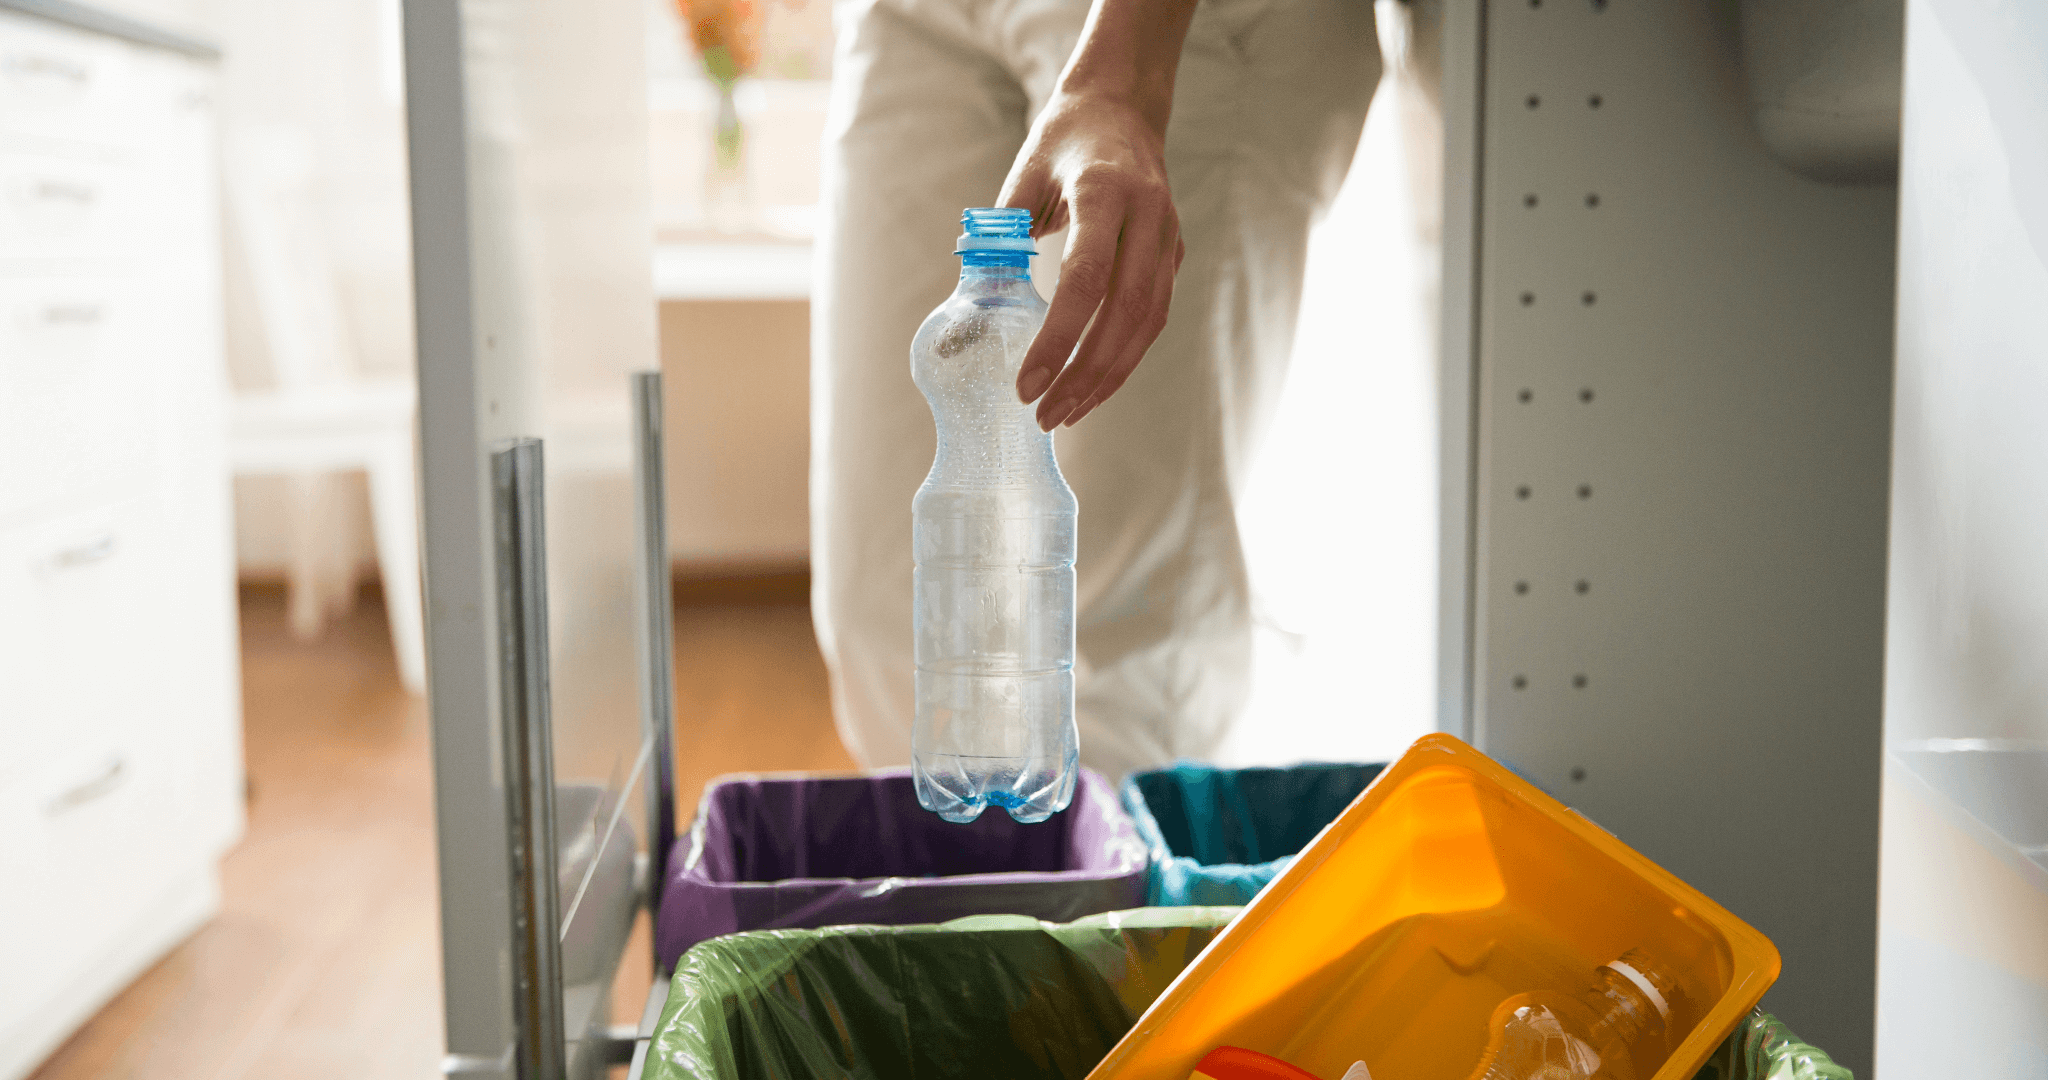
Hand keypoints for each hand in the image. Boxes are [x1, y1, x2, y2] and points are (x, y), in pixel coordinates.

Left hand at [1000, 90, 1184, 430]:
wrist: (1123, 106)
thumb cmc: (1062, 142)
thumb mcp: (1022, 176)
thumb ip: (998, 240)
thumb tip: (963, 318)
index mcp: (1105, 192)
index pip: (1084, 280)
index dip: (1057, 339)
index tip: (1028, 384)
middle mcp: (1148, 217)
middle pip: (1125, 313)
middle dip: (1085, 374)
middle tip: (1045, 415)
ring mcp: (1168, 237)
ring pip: (1147, 324)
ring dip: (1108, 377)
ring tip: (1067, 412)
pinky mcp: (1173, 254)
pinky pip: (1153, 317)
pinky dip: (1124, 357)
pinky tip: (1093, 384)